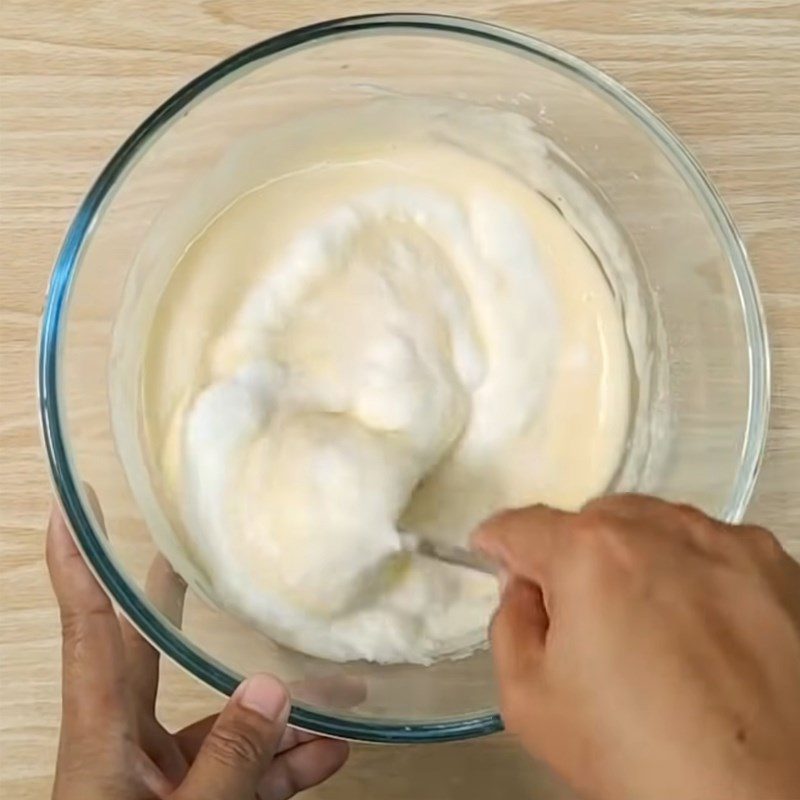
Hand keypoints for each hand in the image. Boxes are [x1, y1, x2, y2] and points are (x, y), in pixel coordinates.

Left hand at [46, 505, 348, 799]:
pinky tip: (327, 750)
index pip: (87, 629)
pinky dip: (284, 759)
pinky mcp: (192, 798)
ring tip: (338, 691)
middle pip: (152, 652)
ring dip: (279, 712)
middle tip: (192, 552)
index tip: (74, 509)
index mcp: (101, 734)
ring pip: (221, 720)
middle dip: (174, 600)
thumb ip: (229, 756)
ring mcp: (160, 774)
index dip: (78, 566)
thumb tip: (271, 689)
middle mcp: (125, 743)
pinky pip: (241, 766)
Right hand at [475, 495, 799, 799]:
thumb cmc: (640, 755)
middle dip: (572, 557)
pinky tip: (699, 628)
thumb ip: (509, 623)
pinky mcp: (776, 566)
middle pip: (592, 522)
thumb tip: (524, 587)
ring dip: (634, 557)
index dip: (498, 543)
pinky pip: (711, 549)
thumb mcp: (530, 701)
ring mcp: (726, 543)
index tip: (494, 554)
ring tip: (648, 625)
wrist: (763, 799)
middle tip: (581, 616)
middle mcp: (660, 529)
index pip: (523, 526)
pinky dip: (693, 573)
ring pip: (653, 526)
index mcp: (590, 555)